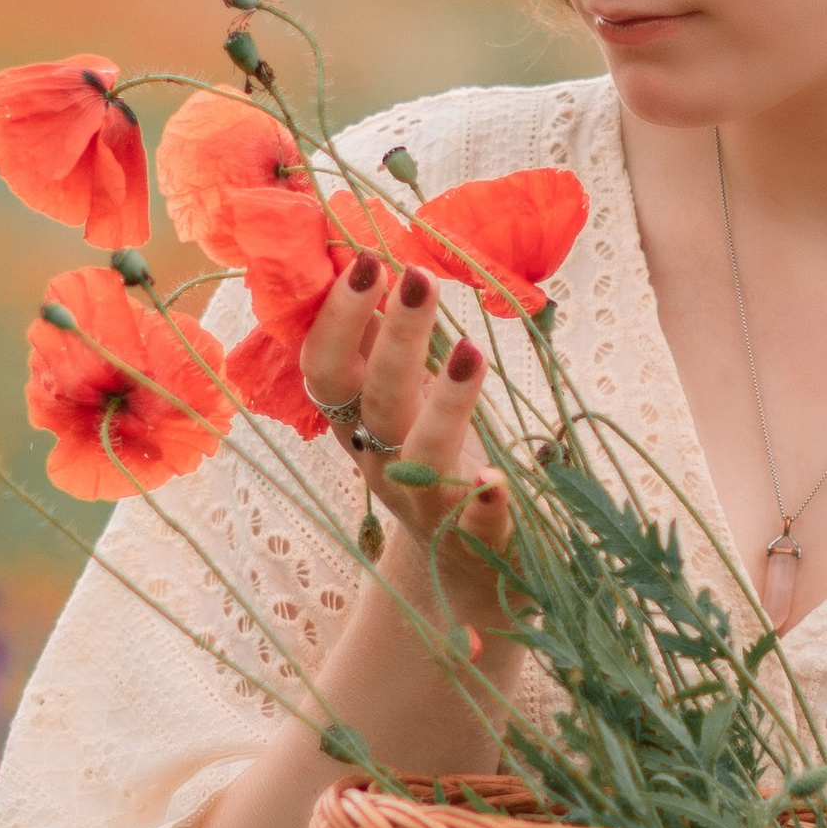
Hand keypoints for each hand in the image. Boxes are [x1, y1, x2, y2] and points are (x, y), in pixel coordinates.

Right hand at [298, 257, 522, 656]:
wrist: (460, 575)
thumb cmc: (430, 462)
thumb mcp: (398, 400)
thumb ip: (378, 342)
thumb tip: (358, 252)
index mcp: (359, 423)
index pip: (328, 366)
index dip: (338, 316)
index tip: (364, 256)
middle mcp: (383, 464)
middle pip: (374, 398)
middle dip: (394, 337)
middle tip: (416, 278)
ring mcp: (426, 507)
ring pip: (420, 457)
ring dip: (445, 404)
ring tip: (471, 350)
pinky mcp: (475, 544)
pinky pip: (474, 529)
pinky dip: (484, 507)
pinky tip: (499, 482)